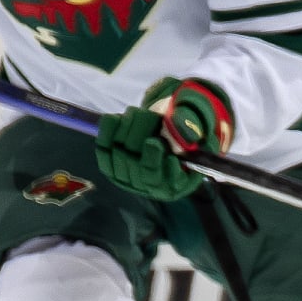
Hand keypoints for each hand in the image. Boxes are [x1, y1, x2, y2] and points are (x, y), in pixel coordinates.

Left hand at [95, 76, 232, 201]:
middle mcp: (148, 188)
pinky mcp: (110, 167)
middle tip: (150, 115)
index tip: (155, 142)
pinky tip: (117, 117)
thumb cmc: (186, 134)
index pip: (157, 180)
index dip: (153, 161)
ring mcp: (127, 179)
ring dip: (127, 128)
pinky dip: (108, 131)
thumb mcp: (198, 129)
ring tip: (137, 112)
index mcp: (174, 186)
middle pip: (136, 164)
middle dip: (142, 134)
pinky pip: (103, 149)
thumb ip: (191, 125)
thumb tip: (179, 125)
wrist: (167, 134)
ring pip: (120, 154)